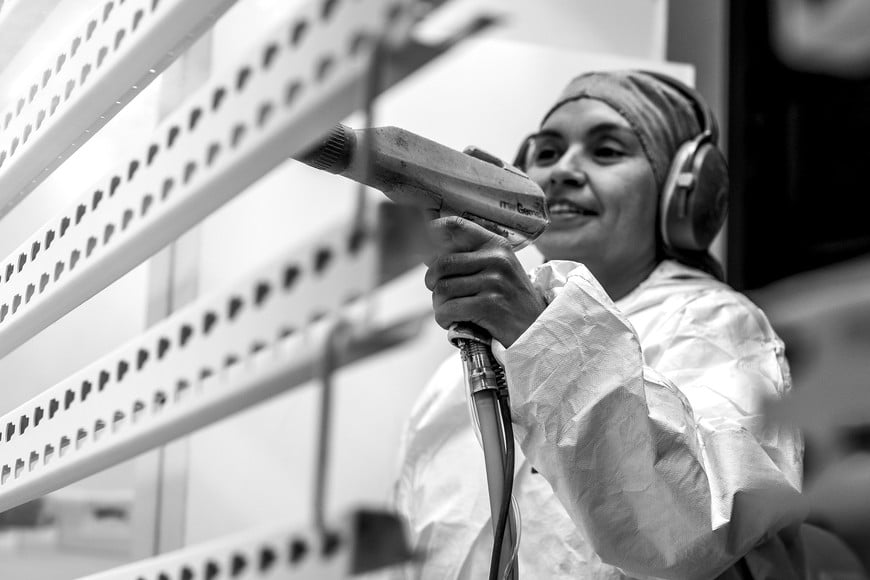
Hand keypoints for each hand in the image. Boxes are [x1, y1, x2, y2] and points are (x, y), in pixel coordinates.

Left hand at [424, 216, 546, 346]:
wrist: (538, 331)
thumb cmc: (510, 301)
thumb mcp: (498, 271)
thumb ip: (469, 258)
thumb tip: (427, 252)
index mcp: (496, 245)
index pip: (456, 225)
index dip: (431, 232)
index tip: (423, 249)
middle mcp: (496, 259)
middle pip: (440, 264)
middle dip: (433, 284)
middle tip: (442, 297)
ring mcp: (494, 282)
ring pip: (441, 290)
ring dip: (439, 306)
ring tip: (452, 312)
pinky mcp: (489, 306)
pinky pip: (448, 310)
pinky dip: (444, 320)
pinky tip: (454, 322)